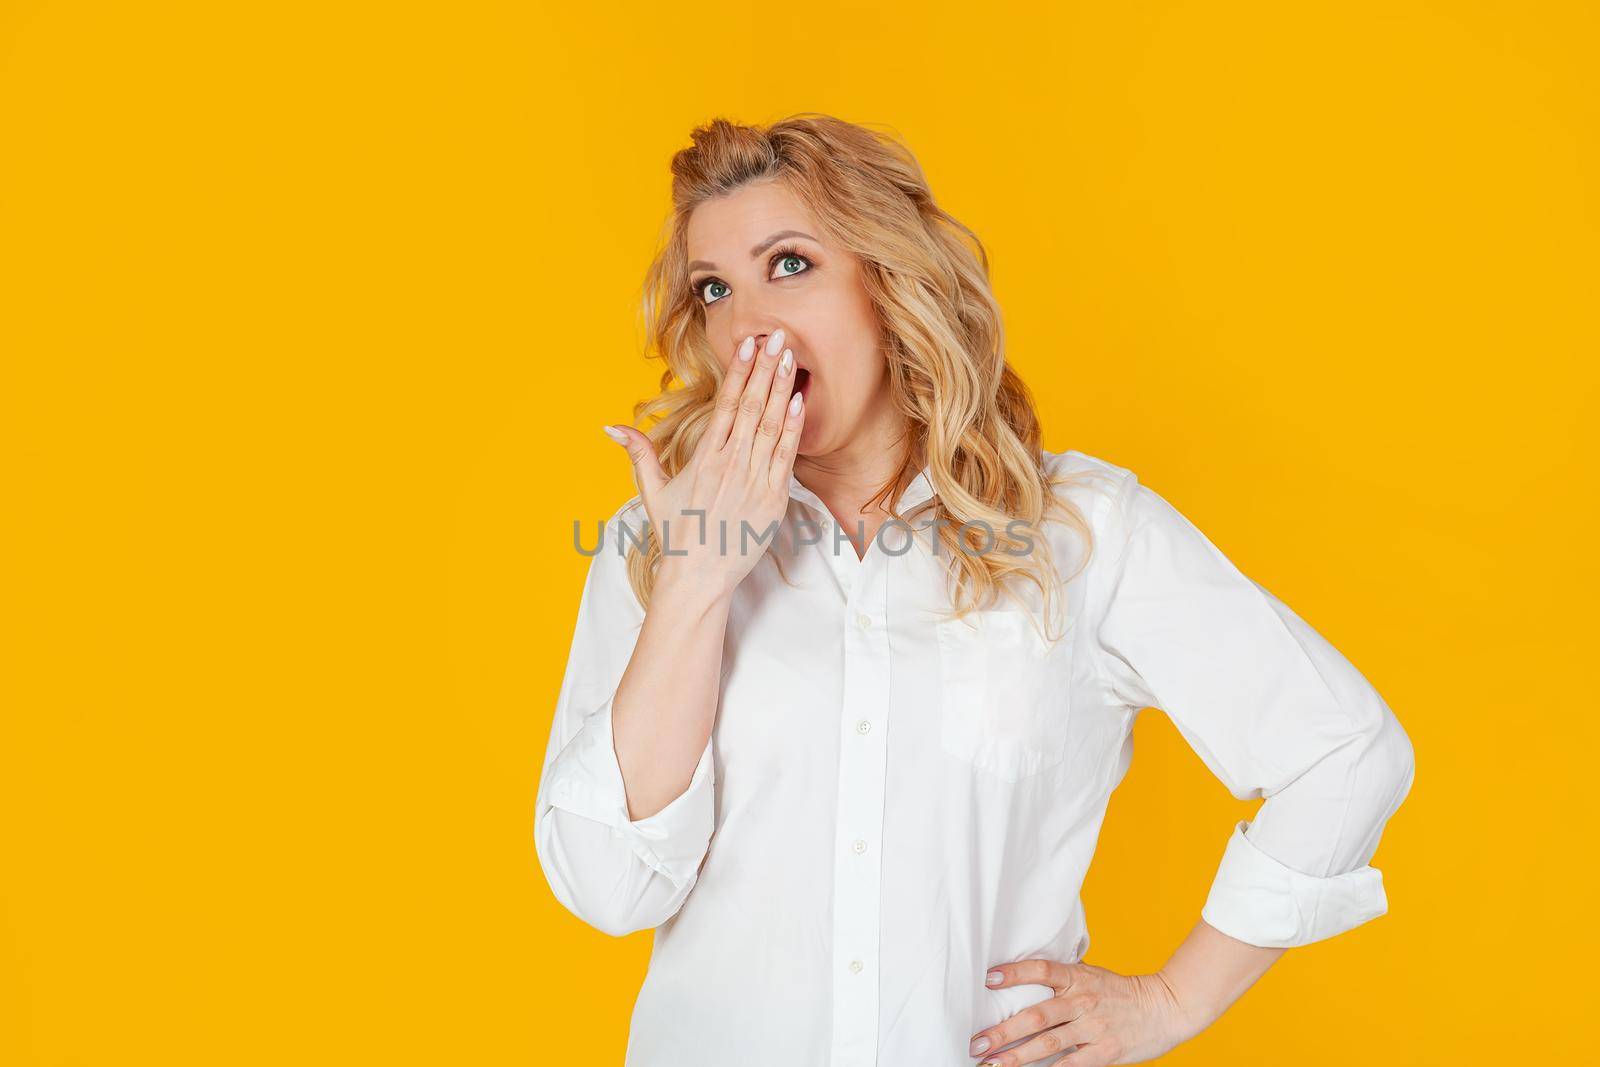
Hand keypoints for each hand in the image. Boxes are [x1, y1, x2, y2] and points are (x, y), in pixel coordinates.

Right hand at [603, 329, 805, 598]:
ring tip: (791, 359)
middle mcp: (731, 465)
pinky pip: (786, 455)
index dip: (739, 372)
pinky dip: (794, 427)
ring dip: (782, 389)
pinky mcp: (774, 499)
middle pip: (752, 407)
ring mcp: (755, 481)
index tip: (749, 344)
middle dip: (766, 369)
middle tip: (779, 336)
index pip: (725, 404)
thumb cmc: (677, 534)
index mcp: (705, 458)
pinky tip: (799, 401)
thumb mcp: (652, 491)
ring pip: (772, 426)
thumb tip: (610, 426)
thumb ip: (637, 453)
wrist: (699, 577)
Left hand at [969, 959, 1197, 1065]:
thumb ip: (1063, 979)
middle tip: (977, 1042)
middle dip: (1003, 1031)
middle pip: (1037, 1015)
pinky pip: (1071, 1065)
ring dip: (1017, 1056)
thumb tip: (1024, 978)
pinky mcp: (1105, 1052)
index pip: (1042, 970)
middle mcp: (1083, 1001)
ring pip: (1049, 1043)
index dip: (1015, 973)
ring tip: (992, 1064)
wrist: (1166, 1007)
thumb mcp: (1092, 975)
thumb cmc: (1121, 992)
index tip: (988, 979)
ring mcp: (1094, 1028)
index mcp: (1078, 978)